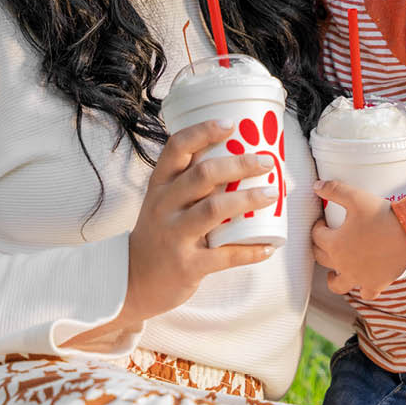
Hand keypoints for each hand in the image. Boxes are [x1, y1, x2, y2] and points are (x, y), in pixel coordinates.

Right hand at [124, 120, 278, 321]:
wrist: (133, 281)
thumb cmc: (158, 232)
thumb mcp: (163, 201)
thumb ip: (190, 181)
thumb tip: (238, 155)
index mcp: (160, 185)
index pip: (177, 148)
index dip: (203, 131)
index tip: (231, 123)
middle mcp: (164, 206)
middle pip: (203, 175)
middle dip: (239, 165)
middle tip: (267, 162)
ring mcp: (175, 236)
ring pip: (214, 210)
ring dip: (248, 199)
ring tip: (273, 194)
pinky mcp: (187, 265)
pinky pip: (224, 255)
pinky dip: (250, 250)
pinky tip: (269, 245)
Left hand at [311, 180, 405, 299]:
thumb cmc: (382, 216)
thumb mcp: (355, 197)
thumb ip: (334, 190)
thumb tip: (316, 186)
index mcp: (335, 244)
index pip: (316, 236)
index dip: (317, 227)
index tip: (323, 222)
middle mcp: (343, 265)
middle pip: (322, 259)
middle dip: (320, 248)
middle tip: (325, 240)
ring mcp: (359, 277)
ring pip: (338, 285)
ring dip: (333, 278)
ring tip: (333, 273)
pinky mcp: (376, 284)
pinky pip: (366, 293)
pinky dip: (362, 289)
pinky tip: (362, 282)